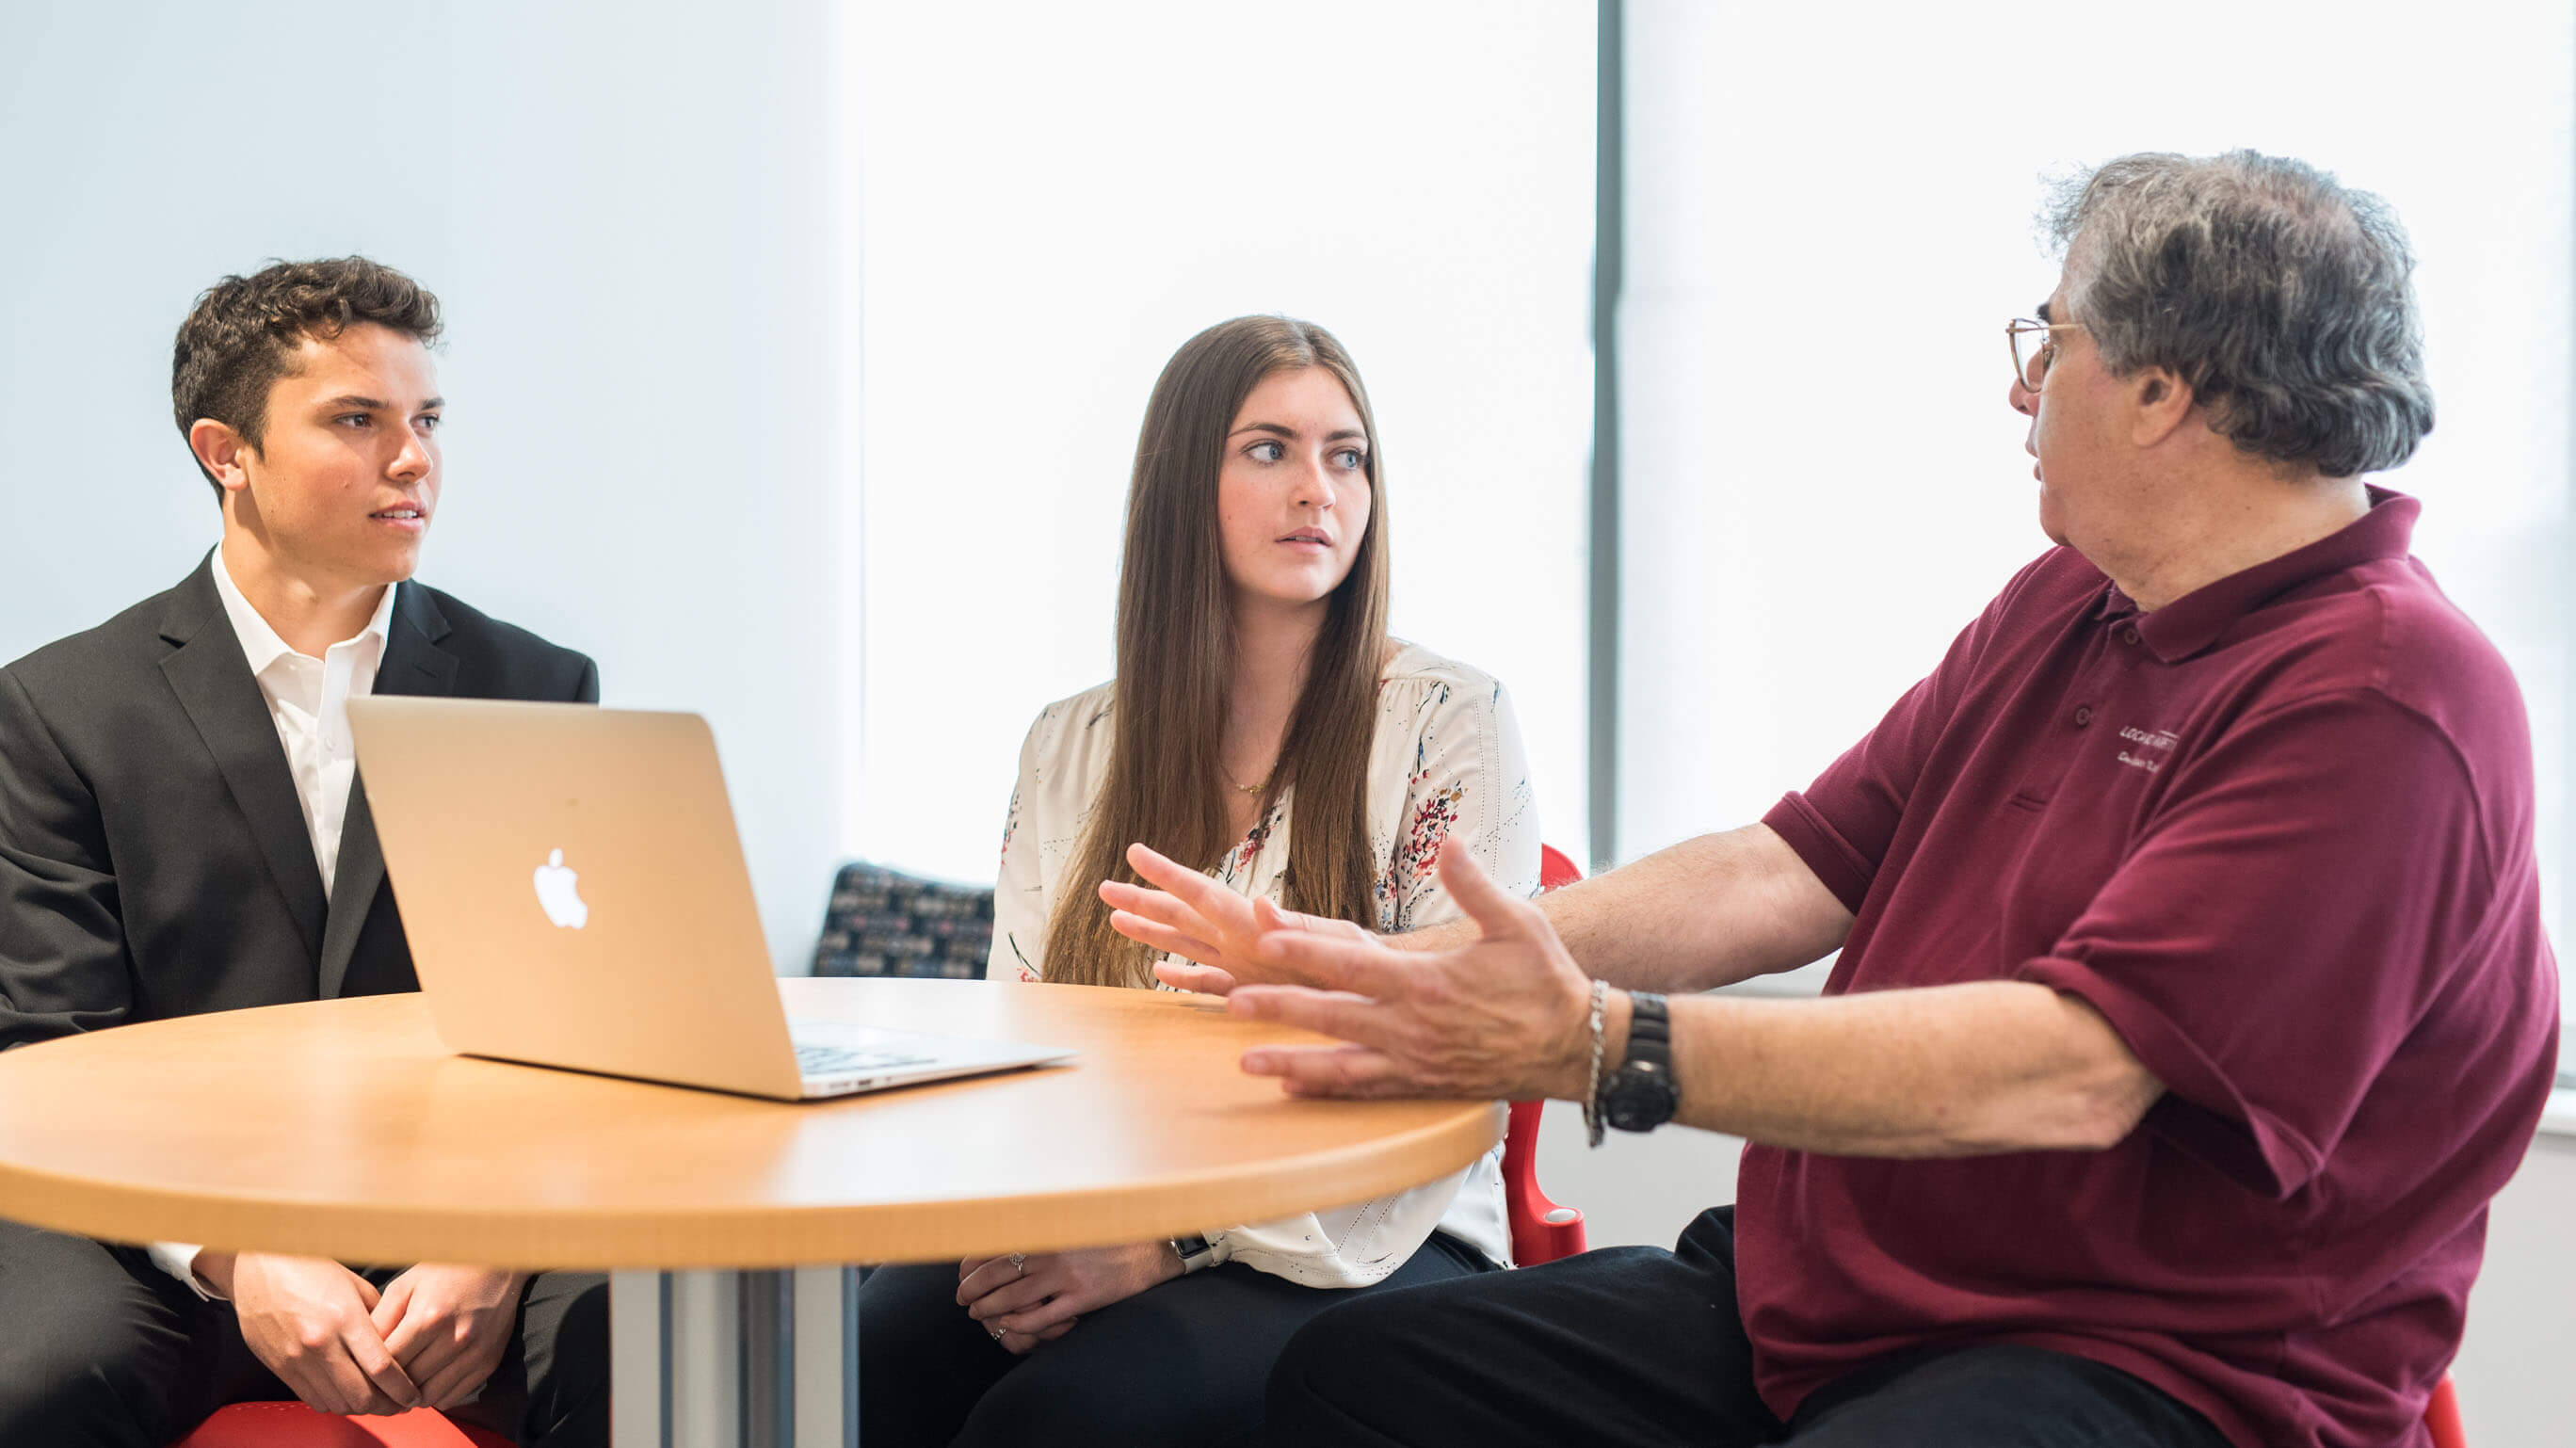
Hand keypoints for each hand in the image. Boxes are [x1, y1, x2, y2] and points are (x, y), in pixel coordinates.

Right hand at [211, 1252, 419, 1414]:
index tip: (412, 1394)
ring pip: (338, 1403)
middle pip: (361, 1395)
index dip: (402, 1388)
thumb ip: (378, 1315)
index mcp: (345, 1318)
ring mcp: (297, 1359)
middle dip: (386, 1405)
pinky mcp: (281, 1368)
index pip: (381, 1368)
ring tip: (376, 1400)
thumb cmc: (307, 1269)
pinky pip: (313, 1399)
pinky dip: (335, 1403)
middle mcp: (320, 1343)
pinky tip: (346, 1393)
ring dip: (361, 1408)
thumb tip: (398, 1340)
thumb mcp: (353, 1284)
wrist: (257, 1269)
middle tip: (398, 1403)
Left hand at [371, 1264, 528, 1409]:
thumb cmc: (446, 1272)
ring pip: (428, 1396)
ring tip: (401, 1385)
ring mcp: (474, 1354)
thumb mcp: (406, 1285)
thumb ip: (381, 1318)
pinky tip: (426, 1381)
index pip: (387, 1362)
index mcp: (428, 1318)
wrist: (499, 1265)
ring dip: (410, 1395)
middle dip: (388, 1386)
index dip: (370, 1370)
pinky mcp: (488, 1363)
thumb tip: (360, 1352)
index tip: (362, 1371)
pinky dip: (434, 1395)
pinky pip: (451, 1397)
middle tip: (378, 1383)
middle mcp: (454, 1339)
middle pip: (407, 1383)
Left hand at [957, 1242, 1179, 1353]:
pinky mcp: (1081, 1299)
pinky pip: (1041, 1317)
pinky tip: (1008, 1324)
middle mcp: (1052, 1252)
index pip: (996, 1247)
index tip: (962, 1273)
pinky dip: (1019, 1323)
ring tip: (977, 1313)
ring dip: (988, 1308)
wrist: (1148, 1251)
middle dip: (972, 1288)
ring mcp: (1066, 1277)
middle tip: (962, 1298)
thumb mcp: (1069, 1224)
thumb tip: (1004, 1237)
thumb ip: (1040, 1229)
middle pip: (997, 1273)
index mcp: (1046, 1231)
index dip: (973, 1263)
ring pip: (1013, 1297)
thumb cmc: (1106, 1237)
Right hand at [1102, 842, 1373, 994]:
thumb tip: (1259, 902)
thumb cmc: (1364, 963)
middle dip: (1144, 901)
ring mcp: (1242, 964)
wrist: (1382, 993)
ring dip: (1151, 932)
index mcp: (1255, 925)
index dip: (1168, 874)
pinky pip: (1206, 983)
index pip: (1203, 894)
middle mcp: (1241, 939)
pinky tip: (1157, 971)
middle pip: (1182, 916)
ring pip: (1185, 945)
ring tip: (1116, 920)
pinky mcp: (1249, 990)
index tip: (1136, 852)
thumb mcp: (1335, 943)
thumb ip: (1295, 925)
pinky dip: (1181, 978)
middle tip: (1104, 888)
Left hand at [1228, 835, 1596, 1099]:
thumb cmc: (1545, 982)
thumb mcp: (1517, 923)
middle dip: (1279, 1008)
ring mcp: (1416, 1061)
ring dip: (1291, 1061)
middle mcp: (1414, 1026)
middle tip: (1232, 1001)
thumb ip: (1474, 885)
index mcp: (1428, 982)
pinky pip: (1368, 1091)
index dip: (1306, 950)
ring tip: (1244, 1061)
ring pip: (1340, 1065)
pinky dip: (1328, 1091)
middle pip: (1332, 1016)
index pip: (1354, 963)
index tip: (1266, 938)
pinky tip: (1294, 1088)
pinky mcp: (1424, 1085)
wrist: (1577, 1047)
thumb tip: (1450, 844)